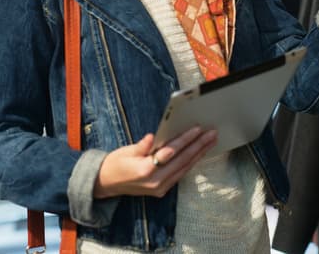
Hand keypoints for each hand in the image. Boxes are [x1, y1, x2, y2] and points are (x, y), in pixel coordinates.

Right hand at [93, 127, 217, 198]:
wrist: (106, 184)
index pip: (170, 152)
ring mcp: (160, 188)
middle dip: (198, 146)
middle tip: (212, 134)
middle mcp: (155, 181)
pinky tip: (199, 153)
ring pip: (184, 168)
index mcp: (145, 169)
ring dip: (199, 154)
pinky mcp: (162, 190)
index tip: (197, 129)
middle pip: (182, 161)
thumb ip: (141, 145)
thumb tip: (153, 137)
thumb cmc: (115, 163)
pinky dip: (191, 163)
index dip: (185, 140)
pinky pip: (180, 174)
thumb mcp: (125, 151)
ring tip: (211, 141)